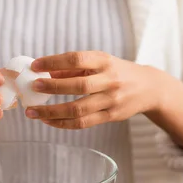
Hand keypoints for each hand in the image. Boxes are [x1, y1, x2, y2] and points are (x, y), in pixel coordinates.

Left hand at [24, 51, 161, 128]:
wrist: (150, 88)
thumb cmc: (118, 72)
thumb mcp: (101, 62)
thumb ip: (74, 68)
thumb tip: (46, 72)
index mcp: (105, 61)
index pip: (76, 59)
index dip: (54, 62)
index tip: (35, 65)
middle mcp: (110, 80)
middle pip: (78, 86)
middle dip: (52, 87)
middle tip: (33, 87)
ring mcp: (111, 100)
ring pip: (78, 109)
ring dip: (52, 111)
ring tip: (32, 112)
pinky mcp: (111, 116)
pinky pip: (83, 123)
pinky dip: (62, 123)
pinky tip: (48, 121)